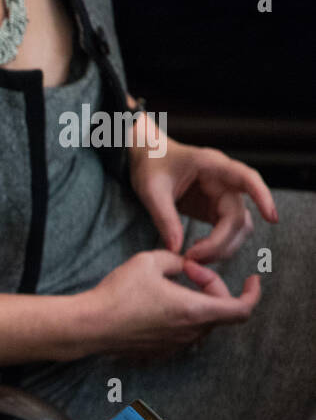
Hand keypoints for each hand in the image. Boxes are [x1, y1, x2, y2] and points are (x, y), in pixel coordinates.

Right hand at [85, 249, 259, 358]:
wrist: (90, 325)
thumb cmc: (118, 294)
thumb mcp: (149, 261)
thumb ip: (175, 260)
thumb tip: (183, 265)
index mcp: (194, 310)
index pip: (242, 309)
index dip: (252, 293)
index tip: (252, 280)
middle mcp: (190, 332)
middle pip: (220, 311)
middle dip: (212, 286)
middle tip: (187, 270)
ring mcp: (175, 344)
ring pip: (201, 321)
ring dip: (196, 302)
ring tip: (170, 286)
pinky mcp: (159, 351)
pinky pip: (182, 332)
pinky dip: (181, 315)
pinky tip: (157, 303)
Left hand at [128, 128, 277, 262]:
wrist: (148, 160)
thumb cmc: (150, 166)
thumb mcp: (151, 190)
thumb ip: (164, 218)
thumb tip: (176, 249)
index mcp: (212, 165)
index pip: (247, 178)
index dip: (263, 197)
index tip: (272, 218)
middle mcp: (224, 181)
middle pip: (237, 216)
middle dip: (220, 242)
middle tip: (192, 258)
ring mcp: (222, 196)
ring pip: (238, 227)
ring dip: (223, 248)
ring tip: (194, 259)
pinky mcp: (216, 210)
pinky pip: (227, 231)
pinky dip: (216, 246)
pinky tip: (197, 253)